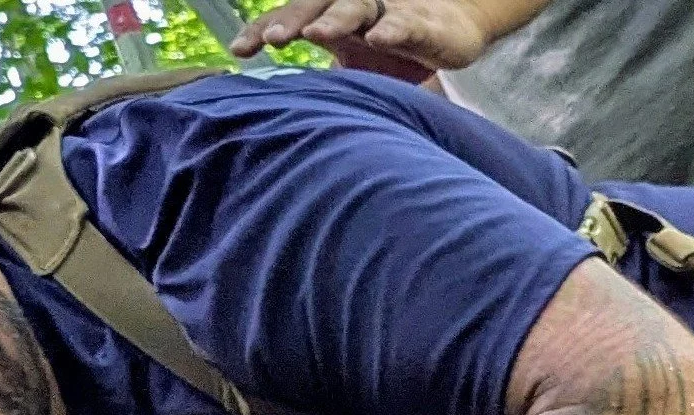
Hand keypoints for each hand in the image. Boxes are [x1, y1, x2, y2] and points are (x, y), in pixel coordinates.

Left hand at [230, 0, 491, 80]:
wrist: (454, 30)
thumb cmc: (392, 54)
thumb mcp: (350, 73)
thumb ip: (320, 89)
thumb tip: (275, 123)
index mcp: (328, 19)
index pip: (290, 18)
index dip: (263, 30)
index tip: (239, 51)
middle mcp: (353, 8)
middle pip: (316, 5)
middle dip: (294, 20)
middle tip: (275, 39)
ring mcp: (388, 12)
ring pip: (357, 6)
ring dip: (336, 18)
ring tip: (317, 33)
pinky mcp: (423, 23)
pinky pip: (406, 23)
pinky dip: (394, 28)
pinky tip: (380, 37)